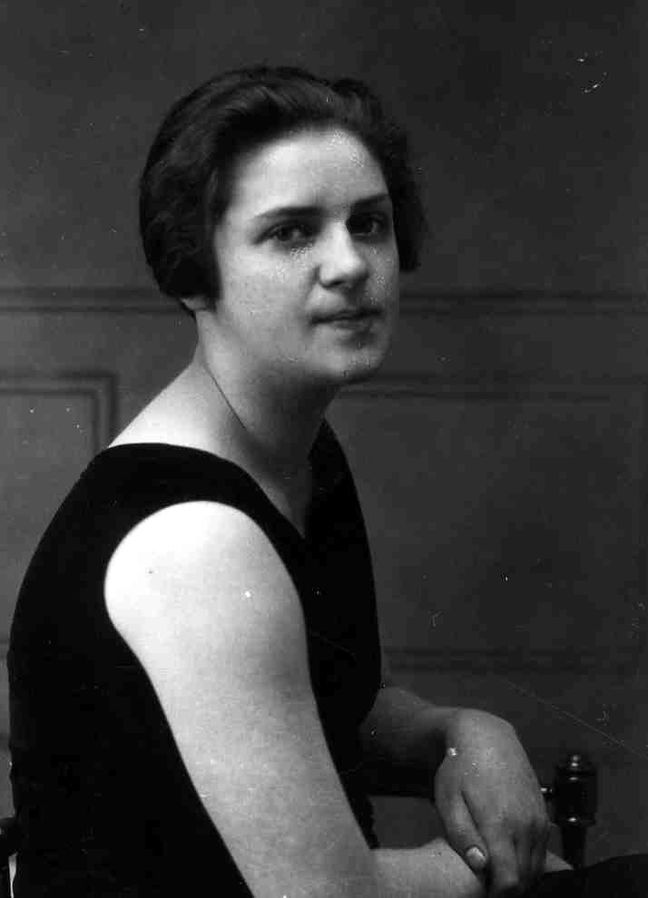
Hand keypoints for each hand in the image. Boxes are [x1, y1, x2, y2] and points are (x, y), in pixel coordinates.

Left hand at [433, 709, 549, 895]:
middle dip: (508, 889)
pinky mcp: (544, 812)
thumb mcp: (448, 800)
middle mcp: (526, 824)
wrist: (486, 736)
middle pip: (526, 878)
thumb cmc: (459, 769)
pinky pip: (543, 849)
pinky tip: (510, 855)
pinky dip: (529, 860)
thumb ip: (462, 836)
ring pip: (537, 866)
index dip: (497, 895)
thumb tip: (481, 867)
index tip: (482, 893)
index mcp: (500, 824)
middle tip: (486, 885)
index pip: (510, 880)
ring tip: (496, 870)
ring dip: (520, 876)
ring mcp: (538, 818)